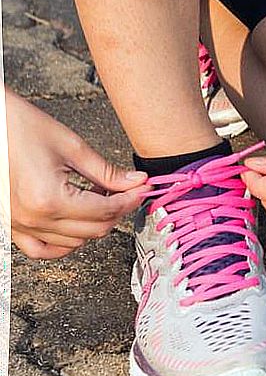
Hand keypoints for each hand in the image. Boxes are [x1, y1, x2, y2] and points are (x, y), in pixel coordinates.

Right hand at [6, 88, 147, 258]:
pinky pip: (42, 250)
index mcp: (50, 199)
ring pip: (73, 242)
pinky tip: (76, 226)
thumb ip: (106, 171)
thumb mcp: (70, 146)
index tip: (142, 188)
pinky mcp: (12, 225)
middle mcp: (34, 219)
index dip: (129, 200)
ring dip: (94, 224)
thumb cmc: (17, 126)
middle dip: (117, 211)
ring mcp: (20, 225)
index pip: (105, 211)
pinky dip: (63, 243)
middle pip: (94, 230)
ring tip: (99, 198)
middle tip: (128, 190)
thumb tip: (135, 182)